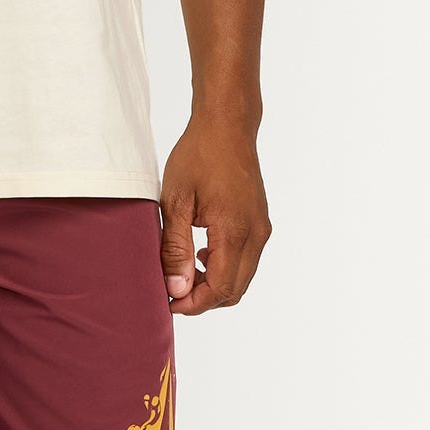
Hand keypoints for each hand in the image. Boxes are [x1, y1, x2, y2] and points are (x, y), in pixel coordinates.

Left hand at [159, 117, 270, 315]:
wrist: (227, 126)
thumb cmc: (198, 156)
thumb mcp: (176, 201)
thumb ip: (176, 248)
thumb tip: (178, 289)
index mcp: (235, 231)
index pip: (220, 289)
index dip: (193, 304)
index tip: (167, 302)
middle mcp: (256, 234)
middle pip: (234, 290)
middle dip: (203, 299)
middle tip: (171, 290)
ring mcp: (262, 228)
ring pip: (242, 277)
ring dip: (214, 284)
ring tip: (182, 271)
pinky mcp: (260, 222)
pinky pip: (246, 260)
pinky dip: (225, 268)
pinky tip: (201, 253)